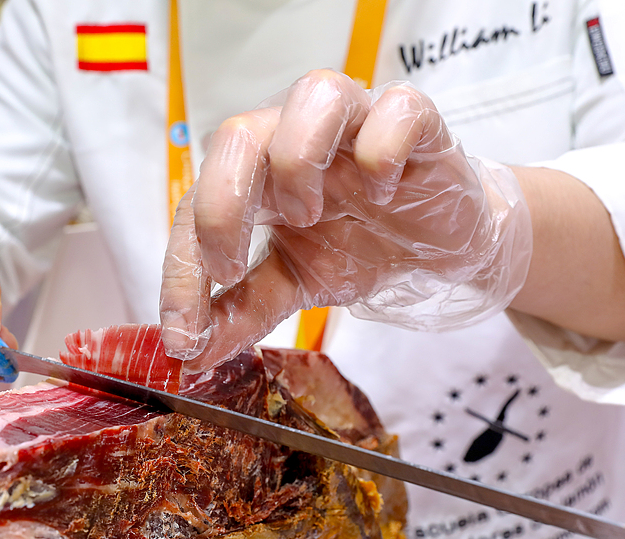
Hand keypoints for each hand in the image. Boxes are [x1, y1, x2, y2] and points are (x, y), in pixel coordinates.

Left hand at [160, 70, 531, 370]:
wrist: (443, 245)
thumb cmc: (361, 246)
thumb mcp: (294, 285)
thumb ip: (242, 312)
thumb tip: (190, 355)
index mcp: (256, 175)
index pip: (195, 204)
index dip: (181, 268)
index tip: (182, 333)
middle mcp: (294, 137)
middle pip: (237, 136)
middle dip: (220, 206)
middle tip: (229, 269)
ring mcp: (355, 123)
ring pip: (313, 96)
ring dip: (297, 161)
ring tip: (309, 216)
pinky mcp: (416, 120)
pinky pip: (396, 109)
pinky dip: (383, 151)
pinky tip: (382, 193)